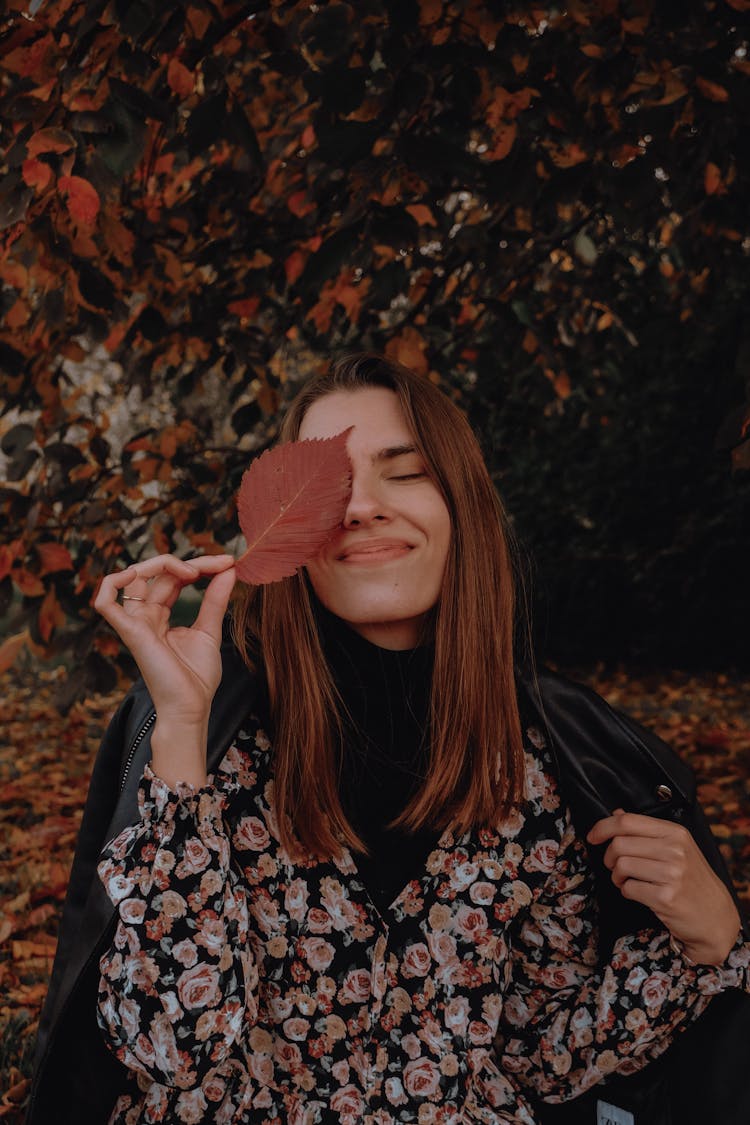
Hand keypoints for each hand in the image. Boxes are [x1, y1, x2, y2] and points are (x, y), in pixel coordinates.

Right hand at [94, 553, 236, 725]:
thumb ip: (215, 599)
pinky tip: (142, 573)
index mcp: (160, 615)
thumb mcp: (209, 630)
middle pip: (159, 574)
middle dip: (192, 563)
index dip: (199, 566)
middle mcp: (144, 616)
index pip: (173, 578)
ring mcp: (135, 623)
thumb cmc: (197, 677)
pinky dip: (113, 582)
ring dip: (163, 564)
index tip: (228, 563)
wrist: (191, 707)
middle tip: (222, 564)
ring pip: (135, 577)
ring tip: (194, 572)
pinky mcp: (130, 632)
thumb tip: (228, 570)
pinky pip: (105, 602)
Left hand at [587, 809, 741, 964]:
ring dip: (617, 876)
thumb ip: (646, 830)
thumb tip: (616, 813)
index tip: (593, 837)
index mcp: (675, 832)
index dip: (603, 827)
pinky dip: (626, 891)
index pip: (627, 821)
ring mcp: (672, 874)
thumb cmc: (692, 880)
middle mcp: (675, 850)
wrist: (715, 916)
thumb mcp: (676, 848)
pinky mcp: (666, 897)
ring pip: (621, 866)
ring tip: (626, 880)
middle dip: (609, 857)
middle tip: (615, 866)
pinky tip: (638, 892)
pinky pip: (628, 889)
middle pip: (619, 844)